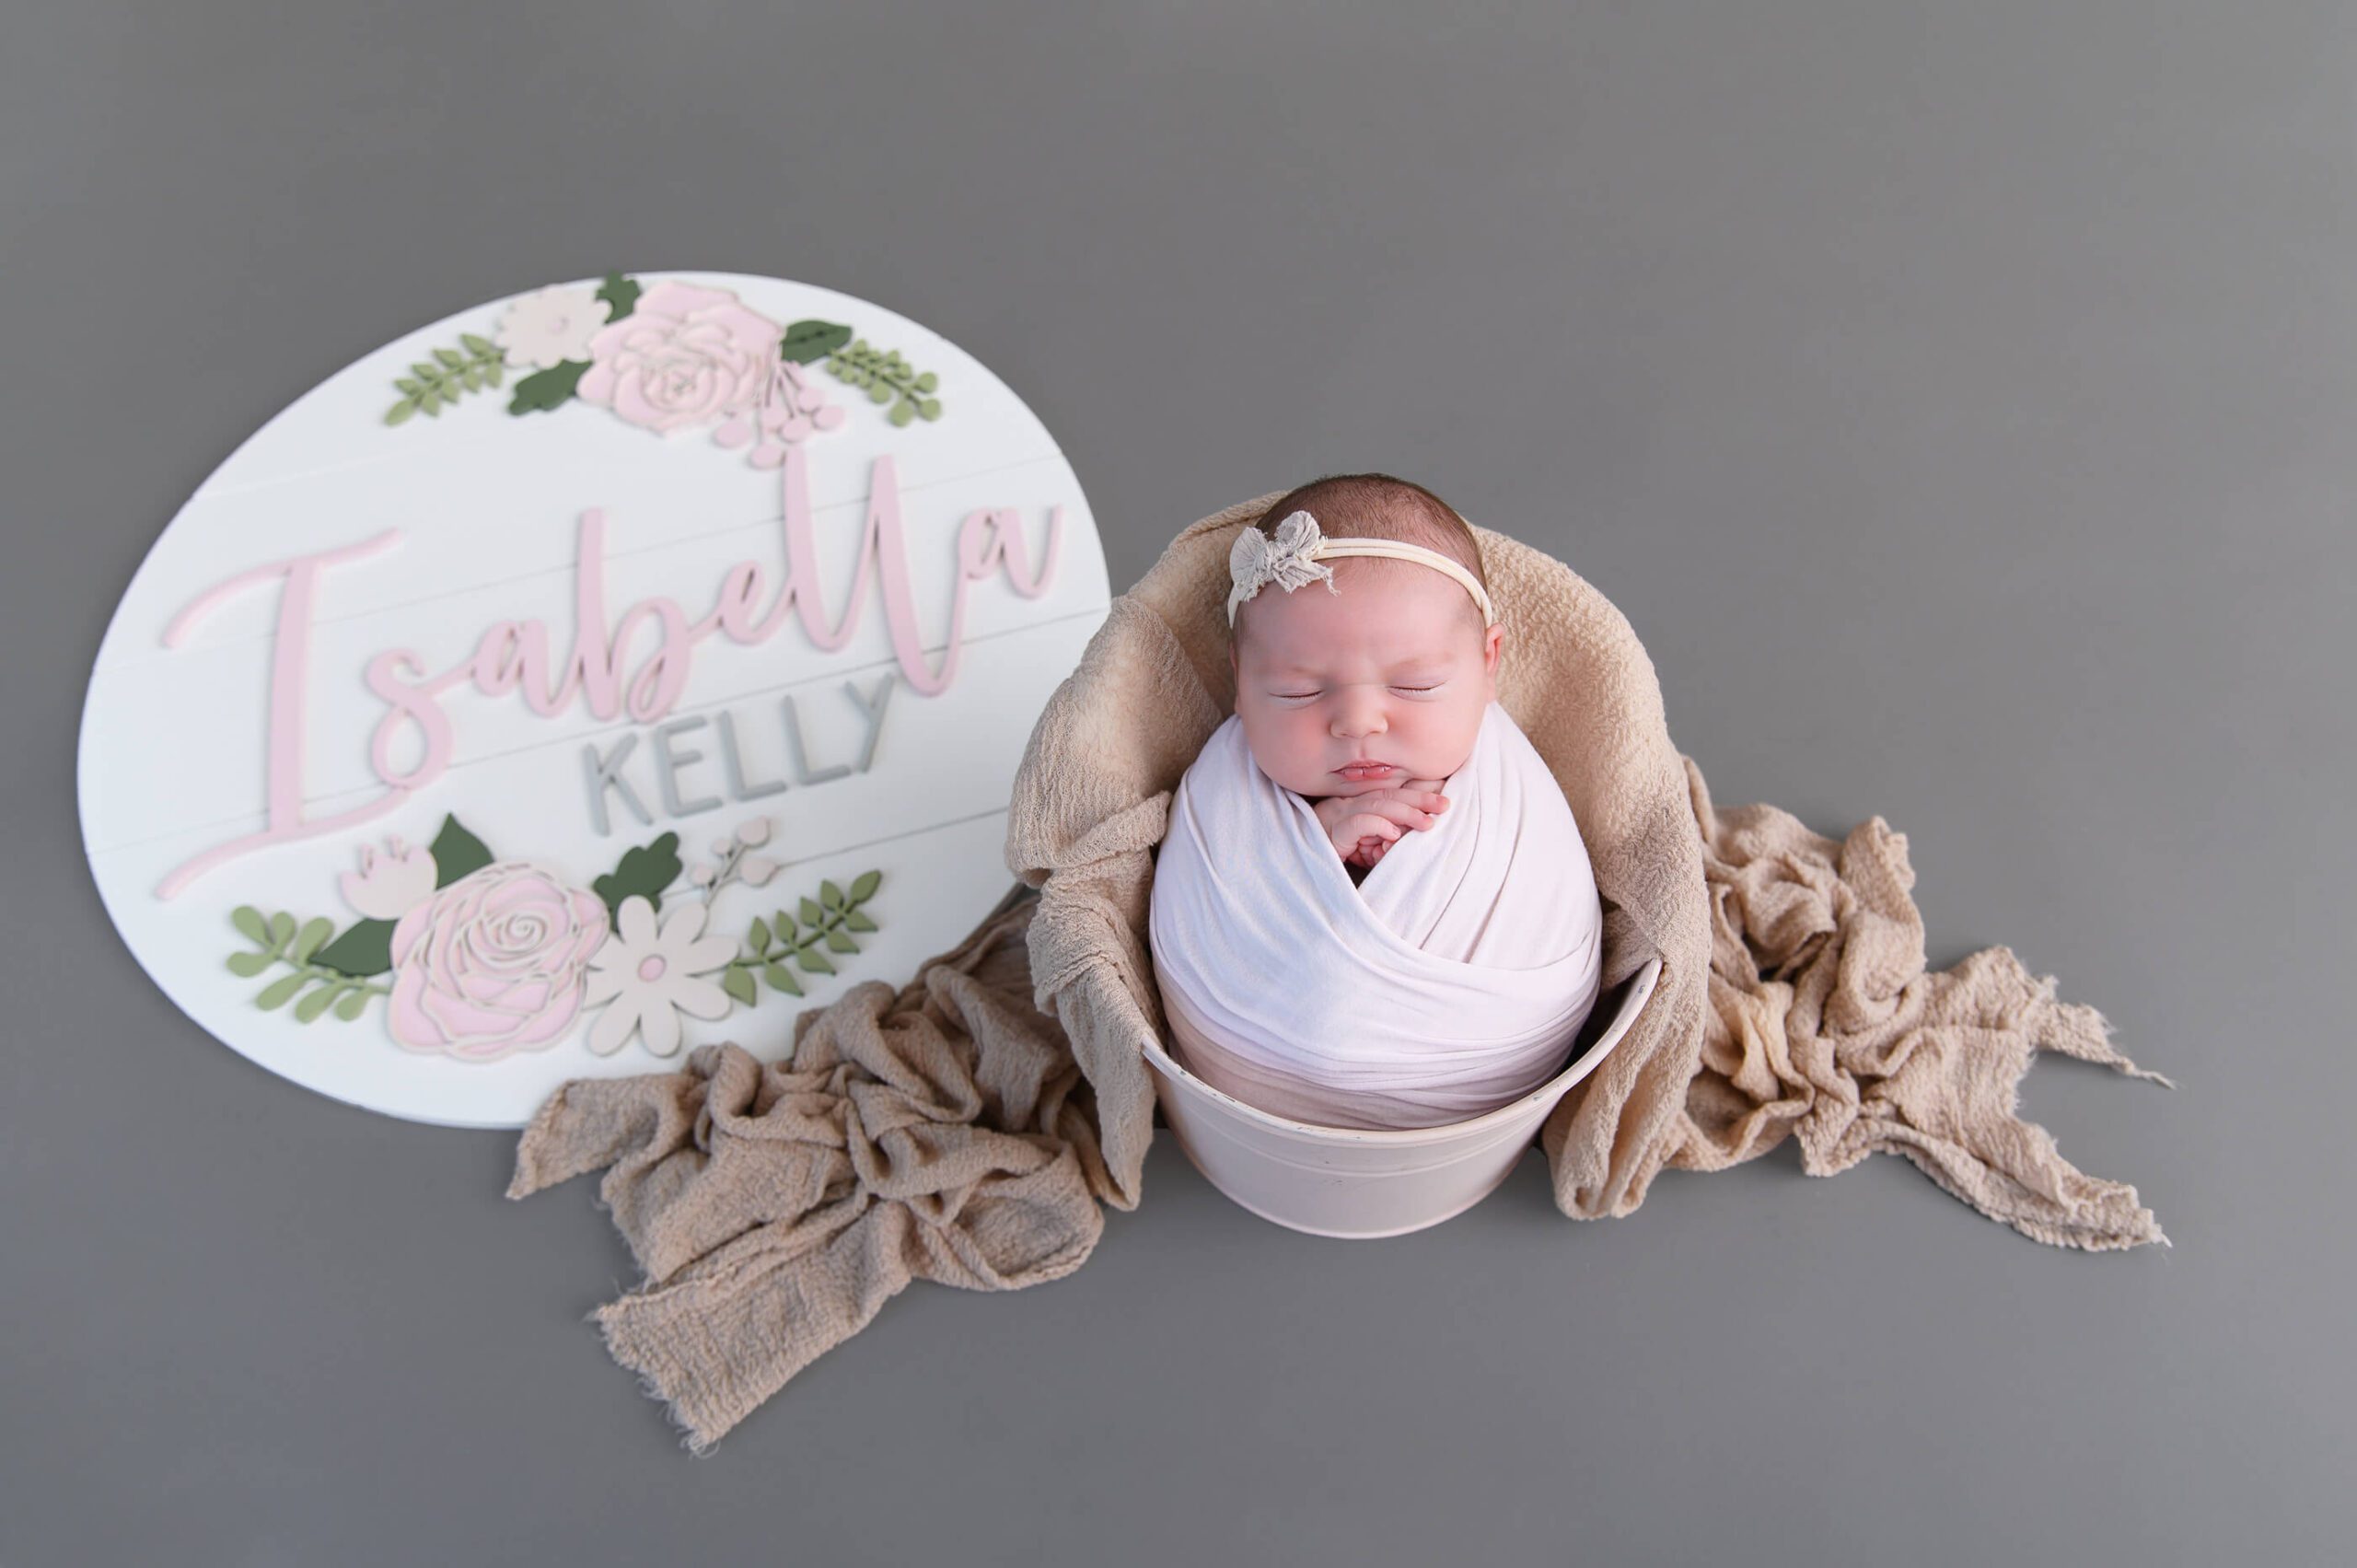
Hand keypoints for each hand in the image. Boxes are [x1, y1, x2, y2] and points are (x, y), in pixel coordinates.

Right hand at [1311, 780, 1450, 867]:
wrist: (1298, 860)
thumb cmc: (1336, 853)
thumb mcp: (1367, 845)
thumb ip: (1386, 838)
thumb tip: (1411, 835)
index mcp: (1362, 805)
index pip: (1394, 794)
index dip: (1419, 794)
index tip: (1444, 798)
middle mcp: (1353, 805)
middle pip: (1390, 795)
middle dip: (1420, 799)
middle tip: (1445, 806)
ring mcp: (1342, 816)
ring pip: (1378, 805)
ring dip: (1406, 813)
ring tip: (1428, 823)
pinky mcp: (1335, 832)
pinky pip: (1358, 823)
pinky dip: (1378, 826)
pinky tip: (1393, 836)